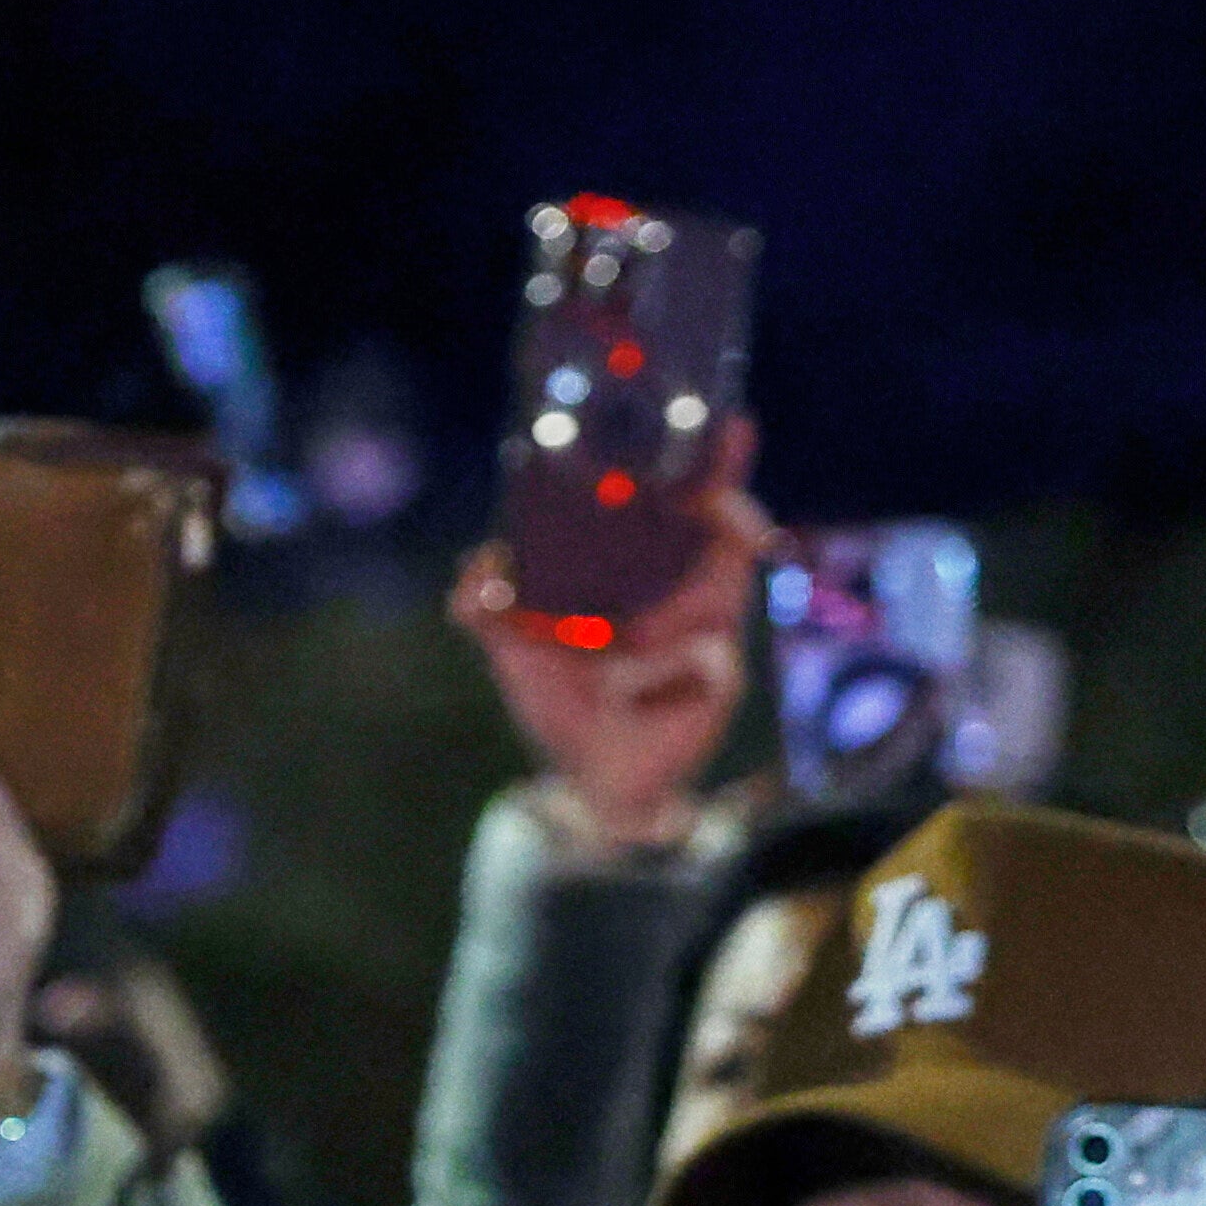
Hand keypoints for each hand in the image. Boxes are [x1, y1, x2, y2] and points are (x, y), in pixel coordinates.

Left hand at [449, 419, 766, 856]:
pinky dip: (665, 676)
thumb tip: (475, 565)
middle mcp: (684, 593)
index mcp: (641, 573)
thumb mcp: (513, 650)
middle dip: (730, 506)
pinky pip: (703, 663)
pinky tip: (637, 700)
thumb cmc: (562, 706)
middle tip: (715, 499)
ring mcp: (710, 633)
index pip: (680, 503)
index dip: (706, 463)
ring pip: (720, 592)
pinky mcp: (722, 677)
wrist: (593, 782)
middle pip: (729, 530)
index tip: (727, 423)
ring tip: (639, 642)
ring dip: (676, 611)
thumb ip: (484, 606)